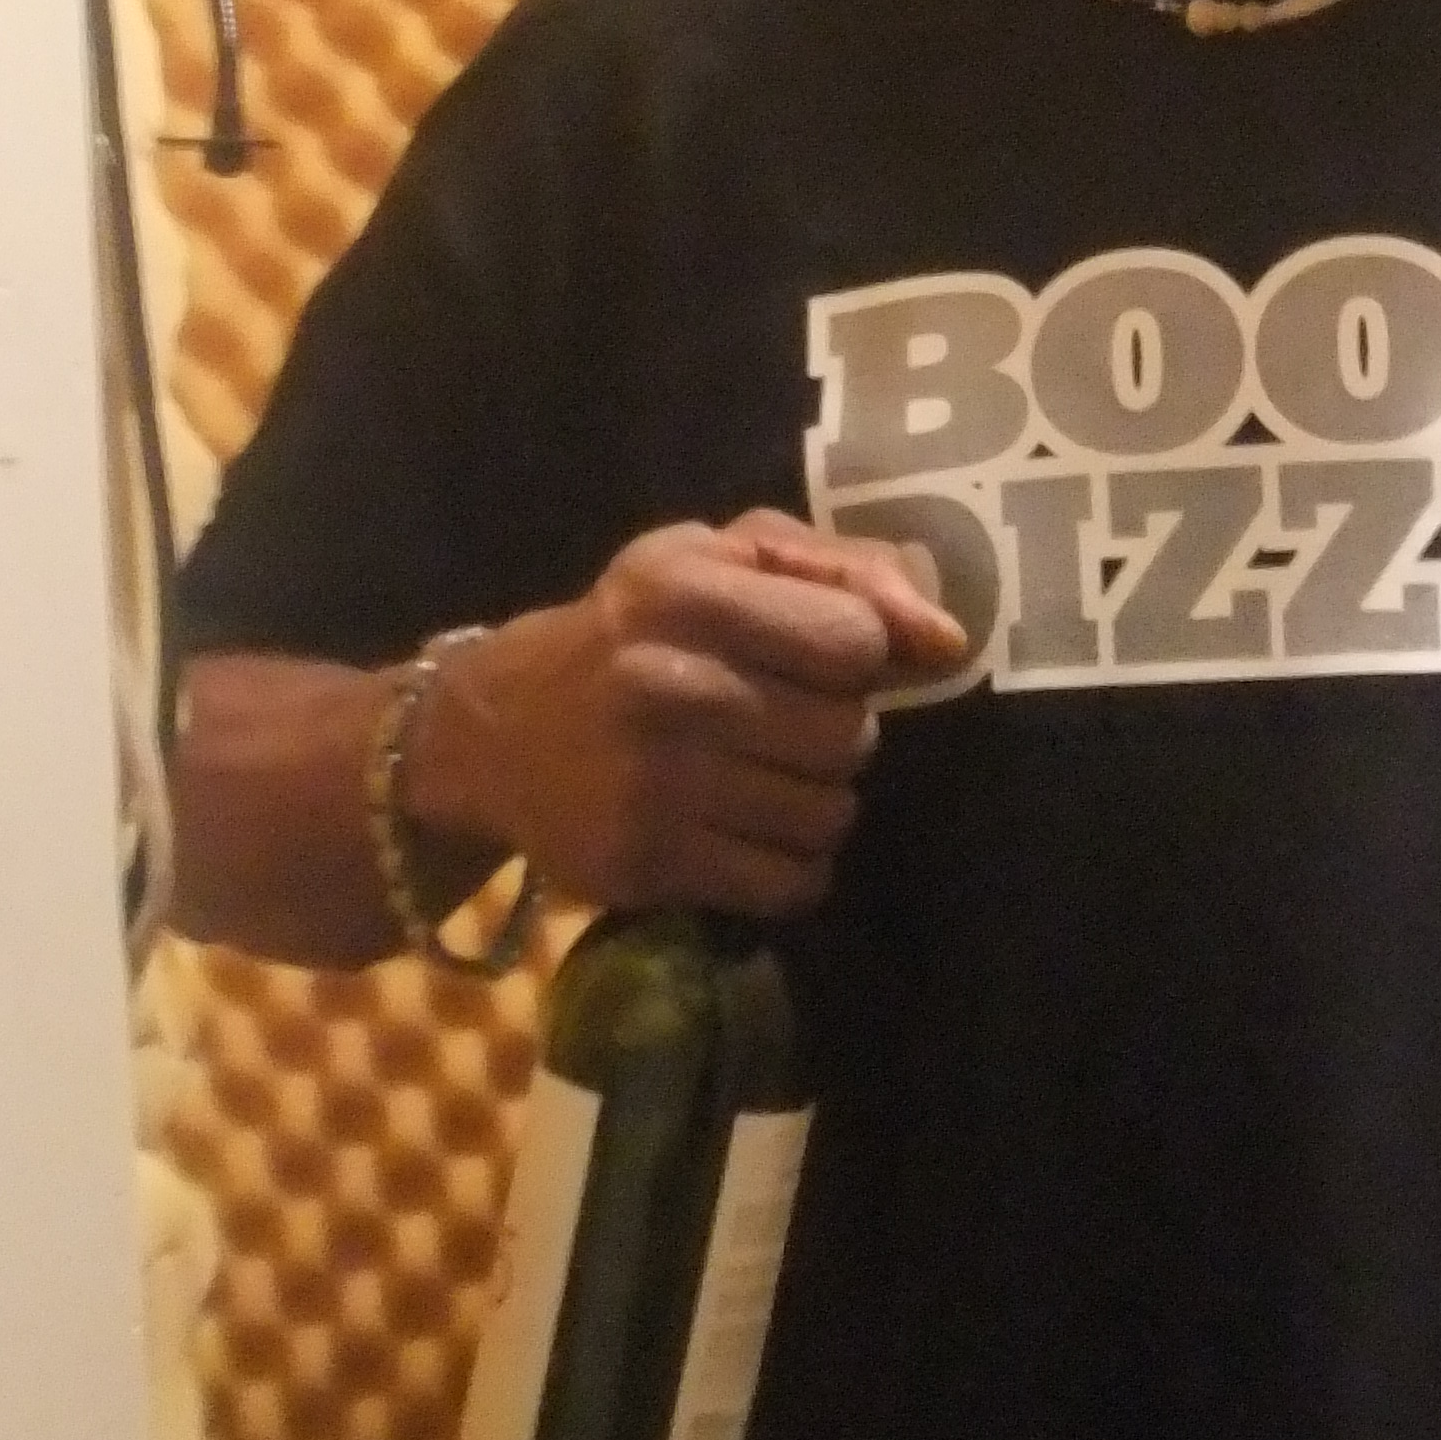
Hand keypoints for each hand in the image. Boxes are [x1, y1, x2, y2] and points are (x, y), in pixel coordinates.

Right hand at [412, 509, 964, 918]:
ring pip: (829, 814)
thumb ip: (846, 572)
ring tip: (754, 776)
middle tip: (771, 723)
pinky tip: (742, 830)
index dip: (855, 654)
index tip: (813, 658)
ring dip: (813, 801)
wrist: (494, 731)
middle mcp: (666, 683)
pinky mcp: (646, 865)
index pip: (855, 640)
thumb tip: (946, 642)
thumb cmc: (637, 630)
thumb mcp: (724, 557)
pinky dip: (788, 865)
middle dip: (831, 731)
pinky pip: (792, 882)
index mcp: (687, 589)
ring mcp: (653, 783)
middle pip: (849, 734)